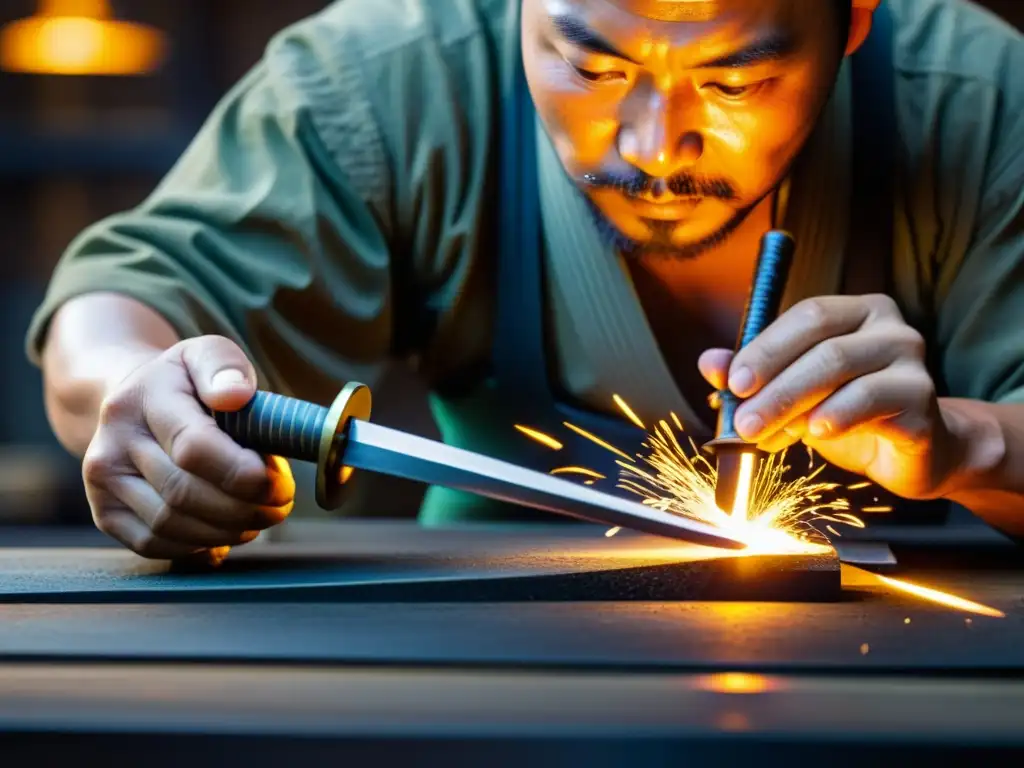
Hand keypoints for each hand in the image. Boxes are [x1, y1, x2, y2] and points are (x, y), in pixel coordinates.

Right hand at [82, 335, 294, 560]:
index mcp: (144, 398)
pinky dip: (198, 545)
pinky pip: (153, 545)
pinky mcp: (105, 513)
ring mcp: (102, 482)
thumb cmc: (183, 383)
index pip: (193, 447)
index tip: (279, 482)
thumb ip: (225, 367)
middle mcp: (113, 442)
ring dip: (226, 531)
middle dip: (243, 508)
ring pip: (170, 525)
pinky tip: (227, 532)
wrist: (131, 403)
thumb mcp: (207, 354)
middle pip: (184, 493)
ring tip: (259, 518)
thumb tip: (235, 395)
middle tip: (280, 505)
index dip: (242, 474)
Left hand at [699, 294, 961, 500]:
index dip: (767, 347)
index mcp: (857, 313)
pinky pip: (872, 402)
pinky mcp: (922, 401)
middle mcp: (891, 329)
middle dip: (774, 385)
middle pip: (823, 346)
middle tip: (742, 419)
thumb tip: (710, 363)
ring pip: (842, 371)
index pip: (808, 316)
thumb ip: (753, 374)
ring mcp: (912, 362)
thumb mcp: (794, 392)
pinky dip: (835, 417)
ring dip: (793, 405)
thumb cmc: (846, 412)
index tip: (733, 382)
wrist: (910, 453)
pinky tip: (813, 433)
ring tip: (765, 434)